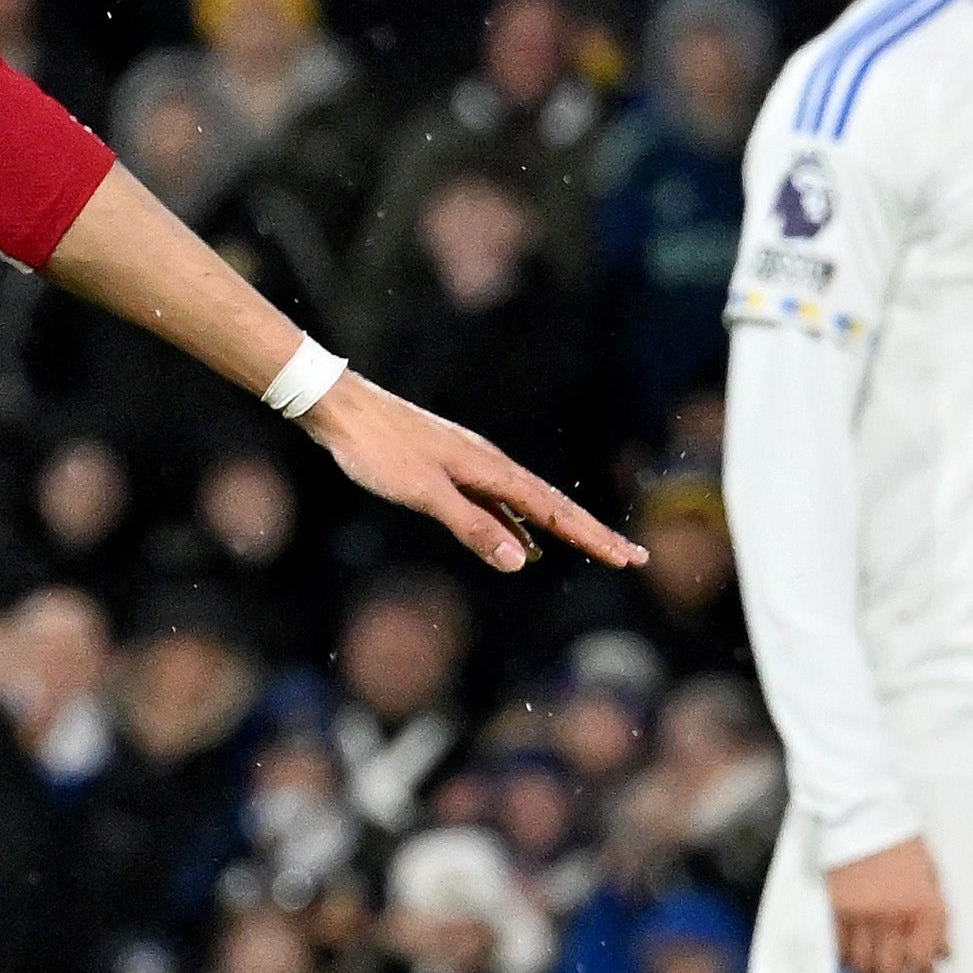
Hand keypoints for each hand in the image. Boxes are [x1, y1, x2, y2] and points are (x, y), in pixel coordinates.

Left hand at [304, 374, 644, 576]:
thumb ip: (471, 527)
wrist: (340, 409)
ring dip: (560, 531)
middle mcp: (489, 466)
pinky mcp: (449, 471)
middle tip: (631, 556)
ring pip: (528, 506)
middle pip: (552, 507)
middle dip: (592, 534)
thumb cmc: (377, 450)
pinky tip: (520, 545)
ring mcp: (471, 468)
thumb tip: (519, 563)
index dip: (592, 537)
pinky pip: (498, 506)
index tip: (627, 557)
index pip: (554, 512)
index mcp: (491, 470)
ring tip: (593, 550)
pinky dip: (517, 528)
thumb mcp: (423, 493)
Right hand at [825, 834, 946, 972]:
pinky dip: (847, 964)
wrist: (864, 818)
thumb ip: (937, 919)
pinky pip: (842, 947)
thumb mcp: (933, 880)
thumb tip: (941, 953)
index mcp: (924, 910)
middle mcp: (894, 918)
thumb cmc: (905, 847)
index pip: (923, 961)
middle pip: (892, 969)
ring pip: (865, 964)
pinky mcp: (838, 910)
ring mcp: (864, 916)